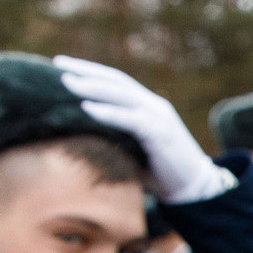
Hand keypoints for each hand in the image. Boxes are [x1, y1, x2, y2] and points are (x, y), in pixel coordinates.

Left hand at [54, 56, 234, 204]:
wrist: (194, 189)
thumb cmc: (162, 174)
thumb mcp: (135, 151)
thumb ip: (116, 139)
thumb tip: (84, 139)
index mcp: (147, 106)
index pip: (116, 82)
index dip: (90, 72)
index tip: (64, 65)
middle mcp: (153, 105)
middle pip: (115, 80)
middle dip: (86, 70)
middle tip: (58, 63)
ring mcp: (158, 117)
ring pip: (122, 94)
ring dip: (93, 87)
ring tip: (67, 82)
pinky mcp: (160, 134)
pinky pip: (131, 119)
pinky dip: (109, 113)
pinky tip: (88, 108)